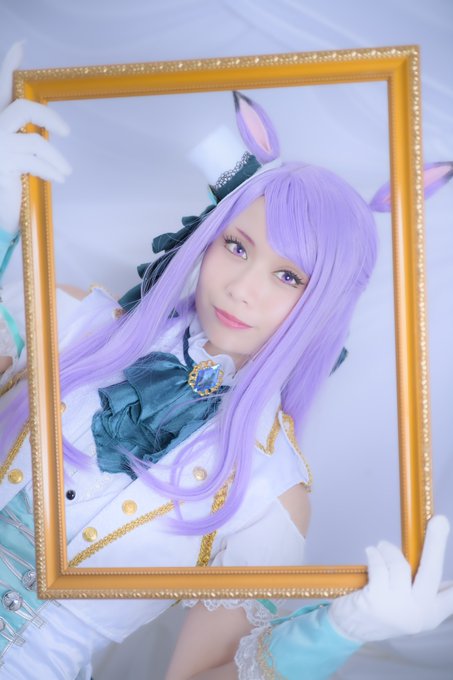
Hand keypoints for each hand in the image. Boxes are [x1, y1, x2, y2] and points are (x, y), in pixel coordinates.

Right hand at [0, 41, 71, 233]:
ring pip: (35, 142)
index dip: (8, 64)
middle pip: (22, 108)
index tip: (21, 45)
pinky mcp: (2, 162)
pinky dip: (51, 169)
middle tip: (66, 132)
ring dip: (56, 158)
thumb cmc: (7, 178)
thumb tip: (45, 129)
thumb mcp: (16, 153)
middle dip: (47, 117)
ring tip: (66, 171)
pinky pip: (34, 161)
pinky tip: (59, 178)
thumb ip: (24, 135)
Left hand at [329, 515, 452, 640]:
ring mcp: (397, 608)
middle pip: (432, 572)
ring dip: (390, 550)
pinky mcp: (376, 600)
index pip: (452, 597)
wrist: (349, 628)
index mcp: (430, 615)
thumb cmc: (383, 610)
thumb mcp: (409, 607)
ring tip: (382, 546)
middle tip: (440, 520)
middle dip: (436, 543)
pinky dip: (376, 554)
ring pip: (401, 566)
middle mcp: (418, 614)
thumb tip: (442, 571)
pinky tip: (371, 551)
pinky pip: (380, 567)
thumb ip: (425, 591)